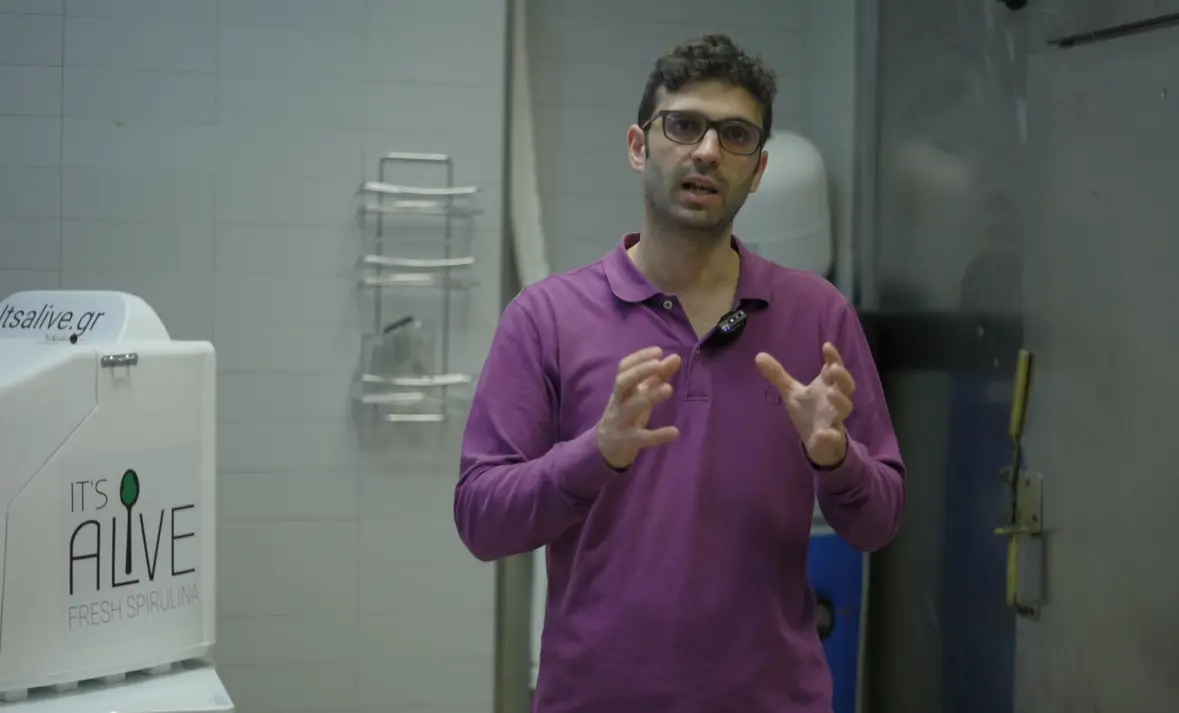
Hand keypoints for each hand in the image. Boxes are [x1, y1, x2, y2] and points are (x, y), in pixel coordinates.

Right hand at [596, 346, 681, 469]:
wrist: (606, 446)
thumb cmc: (626, 413)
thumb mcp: (639, 394)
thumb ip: (657, 377)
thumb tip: (675, 357)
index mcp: (621, 389)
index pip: (624, 368)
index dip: (639, 358)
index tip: (658, 351)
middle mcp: (618, 402)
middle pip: (622, 383)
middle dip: (639, 372)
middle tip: (659, 364)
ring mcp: (620, 421)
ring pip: (631, 406)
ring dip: (649, 396)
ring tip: (669, 389)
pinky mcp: (626, 440)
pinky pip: (641, 437)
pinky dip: (658, 435)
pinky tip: (674, 432)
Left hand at [755, 342, 854, 467]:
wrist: (817, 442)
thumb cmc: (808, 411)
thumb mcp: (791, 392)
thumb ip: (778, 375)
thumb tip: (758, 355)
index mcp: (826, 386)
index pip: (834, 368)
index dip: (833, 357)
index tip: (826, 346)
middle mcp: (834, 400)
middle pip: (847, 386)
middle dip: (843, 377)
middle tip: (834, 368)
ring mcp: (835, 419)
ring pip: (845, 409)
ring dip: (840, 401)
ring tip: (830, 394)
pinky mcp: (832, 438)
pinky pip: (835, 436)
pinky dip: (830, 435)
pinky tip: (822, 433)